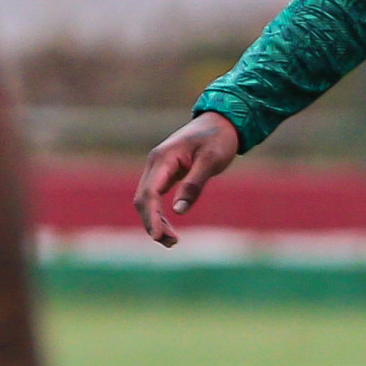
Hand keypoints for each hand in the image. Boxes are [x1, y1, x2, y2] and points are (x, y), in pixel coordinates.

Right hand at [134, 111, 238, 245]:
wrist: (222, 121)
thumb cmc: (218, 139)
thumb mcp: (211, 161)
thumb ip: (194, 184)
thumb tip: (178, 210)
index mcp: (163, 159)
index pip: (150, 193)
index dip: (152, 216)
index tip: (158, 236)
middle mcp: (155, 163)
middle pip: (143, 198)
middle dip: (153, 223)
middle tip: (172, 243)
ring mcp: (158, 168)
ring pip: (147, 199)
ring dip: (155, 220)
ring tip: (172, 241)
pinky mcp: (165, 173)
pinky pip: (155, 196)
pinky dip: (159, 213)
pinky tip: (168, 226)